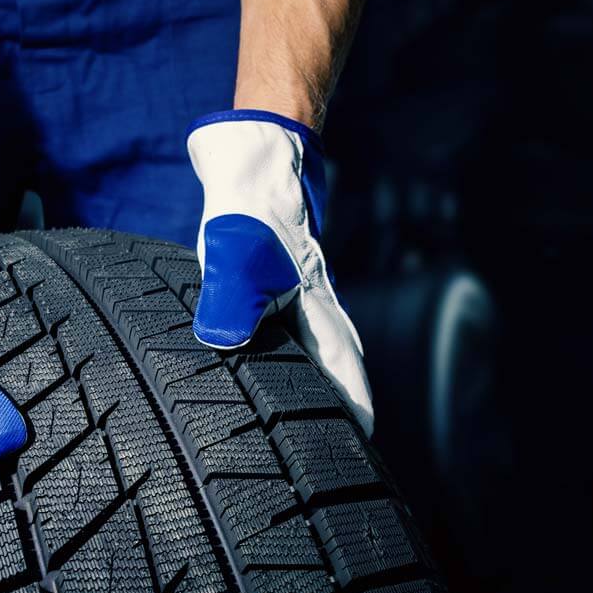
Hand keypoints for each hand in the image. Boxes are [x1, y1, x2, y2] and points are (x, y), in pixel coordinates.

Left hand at [187, 110, 374, 433]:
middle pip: (337, 355)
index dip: (352, 400)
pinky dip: (290, 345)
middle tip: (353, 429)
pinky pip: (290, 322)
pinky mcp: (274, 275)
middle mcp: (310, 300)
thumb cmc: (248, 210)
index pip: (339, 363)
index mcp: (311, 303)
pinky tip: (270, 351)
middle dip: (345, 392)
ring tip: (315, 404)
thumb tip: (226, 343)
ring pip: (314, 339)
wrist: (255, 158)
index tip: (366, 434)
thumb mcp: (235, 259)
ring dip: (319, 370)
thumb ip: (231, 303)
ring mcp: (295, 287)